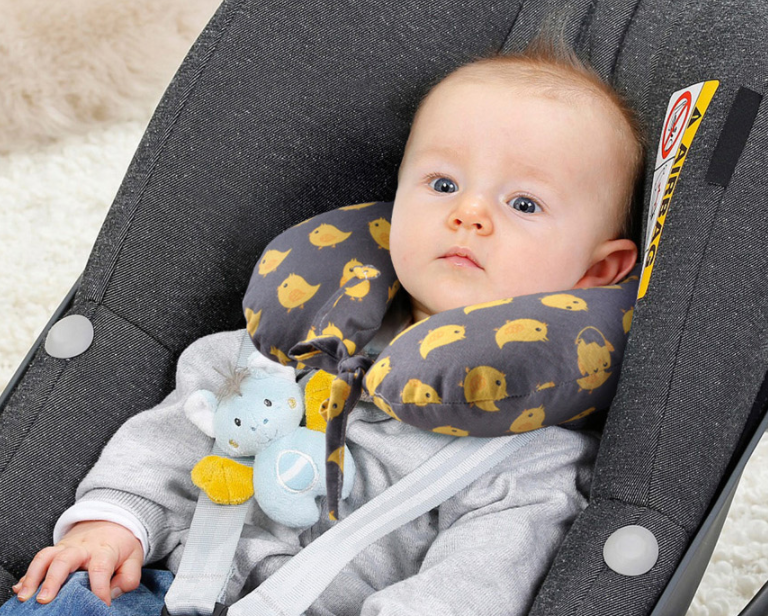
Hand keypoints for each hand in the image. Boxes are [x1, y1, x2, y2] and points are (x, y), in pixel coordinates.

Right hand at [12, 520, 142, 605]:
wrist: (110, 521)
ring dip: (33, 576)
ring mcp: (65, 548)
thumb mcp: (134, 558)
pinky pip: (38, 560)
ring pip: (45, 557)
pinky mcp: (55, 551)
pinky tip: (20, 589)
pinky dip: (27, 575)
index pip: (101, 568)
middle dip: (53, 579)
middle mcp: (82, 548)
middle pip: (65, 559)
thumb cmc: (121, 545)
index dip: (100, 589)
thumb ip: (128, 577)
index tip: (100, 605)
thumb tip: (113, 594)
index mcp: (105, 550)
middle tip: (45, 599)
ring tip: (25, 596)